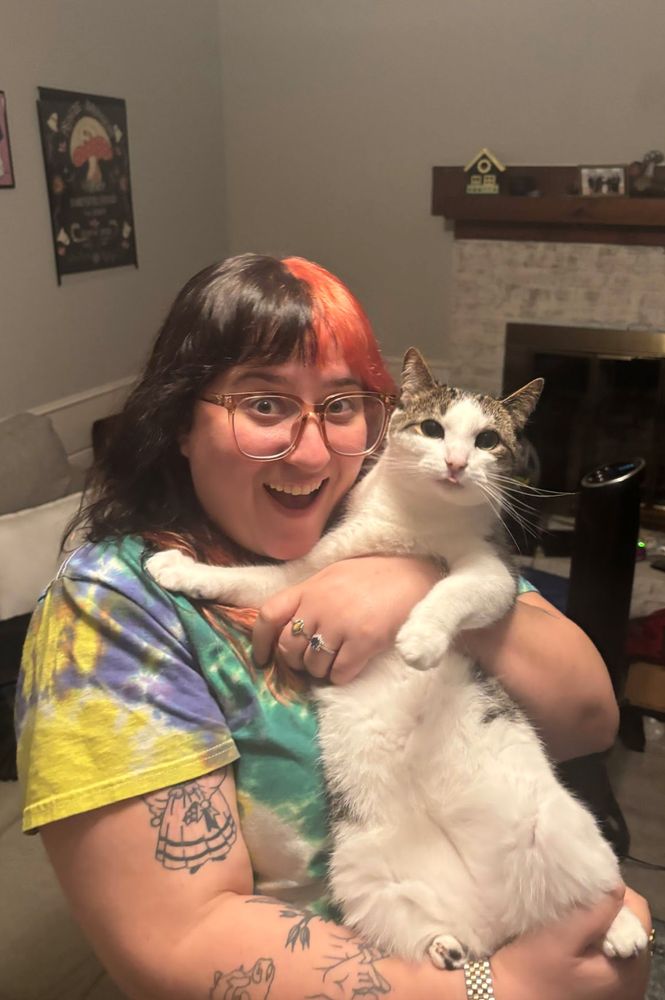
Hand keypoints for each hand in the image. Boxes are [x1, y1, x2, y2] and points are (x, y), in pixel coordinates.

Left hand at [251, 556, 439, 683]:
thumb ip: (310, 598)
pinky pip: (339, 673)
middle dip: (296, 662)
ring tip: (335, 661)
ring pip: (313, 666)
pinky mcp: (364, 640)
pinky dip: (340, 676)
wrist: (415, 574)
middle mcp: (320, 605)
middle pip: (289, 648)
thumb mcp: (334, 576)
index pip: (269, 614)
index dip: (260, 641)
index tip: (262, 658)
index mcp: (310, 587)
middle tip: (310, 661)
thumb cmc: (375, 576)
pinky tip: (350, 666)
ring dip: (320, 671)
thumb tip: (291, 627)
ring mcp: (341, 623)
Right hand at [492, 886, 651, 999]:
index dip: (611, 891)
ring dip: (597, 921)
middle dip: (604, 906)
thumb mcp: (558, 938)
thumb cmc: (529, 971)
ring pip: (619, 935)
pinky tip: (571, 935)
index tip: (582, 884)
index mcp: (628, 970)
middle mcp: (631, 981)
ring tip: (570, 916)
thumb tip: (614, 884)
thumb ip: (593, 912)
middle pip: (630, 923)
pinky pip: (609, 950)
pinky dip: (593, 937)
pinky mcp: (602, 987)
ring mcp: (617, 986)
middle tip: (573, 899)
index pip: (637, 912)